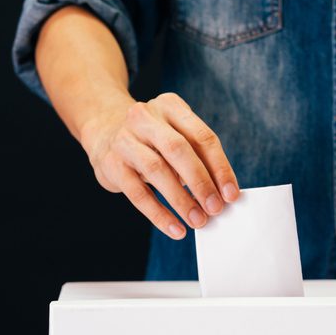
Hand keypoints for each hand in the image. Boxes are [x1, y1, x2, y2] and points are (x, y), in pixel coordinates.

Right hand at [79, 92, 240, 239]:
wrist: (103, 130)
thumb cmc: (150, 137)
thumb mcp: (173, 133)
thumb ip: (196, 156)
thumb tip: (220, 193)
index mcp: (169, 106)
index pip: (202, 136)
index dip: (220, 167)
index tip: (231, 193)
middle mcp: (145, 117)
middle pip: (179, 149)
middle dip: (201, 182)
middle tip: (216, 208)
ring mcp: (124, 139)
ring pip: (157, 170)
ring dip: (181, 200)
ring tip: (197, 220)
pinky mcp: (110, 163)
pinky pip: (137, 193)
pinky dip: (159, 214)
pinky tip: (175, 228)